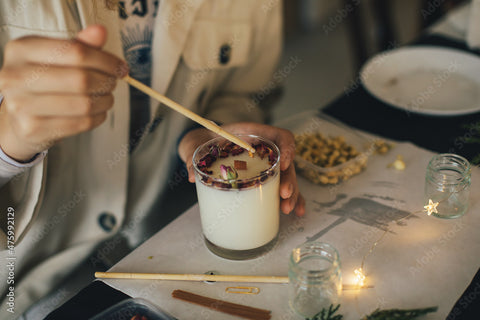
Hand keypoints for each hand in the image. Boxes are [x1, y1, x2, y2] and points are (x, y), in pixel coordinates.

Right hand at [0, 25, 127, 161]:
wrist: (19, 119)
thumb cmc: (42, 83)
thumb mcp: (55, 58)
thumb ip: (79, 45)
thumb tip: (100, 32)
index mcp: (21, 50)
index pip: (75, 52)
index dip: (106, 60)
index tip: (121, 67)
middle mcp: (15, 76)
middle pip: (81, 79)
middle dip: (106, 82)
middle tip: (113, 83)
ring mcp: (21, 105)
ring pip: (83, 104)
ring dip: (105, 101)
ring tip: (106, 98)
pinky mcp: (33, 128)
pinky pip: (80, 123)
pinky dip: (97, 117)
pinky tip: (97, 112)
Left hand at [178, 122, 305, 216]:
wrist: (203, 147)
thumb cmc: (204, 142)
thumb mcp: (198, 144)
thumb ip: (195, 154)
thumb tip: (193, 176)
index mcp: (254, 135)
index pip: (280, 136)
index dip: (287, 148)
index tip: (284, 163)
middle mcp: (265, 150)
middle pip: (286, 162)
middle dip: (289, 180)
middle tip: (284, 195)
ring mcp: (266, 165)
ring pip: (286, 178)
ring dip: (292, 194)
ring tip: (287, 209)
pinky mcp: (264, 179)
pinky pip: (280, 188)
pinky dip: (291, 200)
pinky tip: (297, 212)